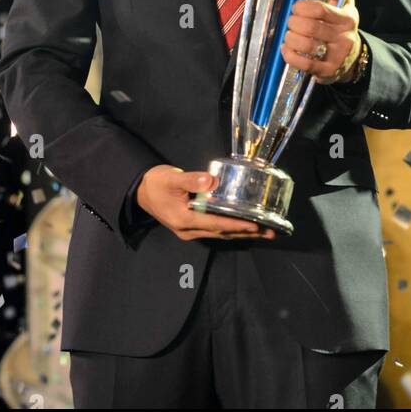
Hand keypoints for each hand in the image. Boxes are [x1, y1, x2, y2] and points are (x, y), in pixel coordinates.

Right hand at [136, 166, 276, 241]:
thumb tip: (211, 180)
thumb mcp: (171, 178)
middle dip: (246, 233)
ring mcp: (190, 231)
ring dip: (242, 233)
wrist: (139, 191)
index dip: (236, 225)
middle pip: (222, 233)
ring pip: (220, 233)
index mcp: (184, 219)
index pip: (216, 224)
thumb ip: (191, 179)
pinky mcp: (192, 226)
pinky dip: (231, 229)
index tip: (255, 225)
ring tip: (264, 232)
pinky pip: (215, 230)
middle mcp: (189, 230)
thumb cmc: (155, 183)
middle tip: (270, 232)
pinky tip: (244, 226)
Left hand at [281, 0, 361, 84]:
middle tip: (291, 22)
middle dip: (293, 22)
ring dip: (290, 38)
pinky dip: (290, 55)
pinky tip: (287, 49)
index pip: (320, 9)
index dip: (302, 7)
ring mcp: (337, 56)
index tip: (296, 8)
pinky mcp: (327, 71)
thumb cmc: (341, 28)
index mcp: (346, 19)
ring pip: (306, 45)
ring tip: (289, 35)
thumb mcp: (345, 6)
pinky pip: (304, 63)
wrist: (351, 59)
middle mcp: (344, 38)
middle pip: (310, 27)